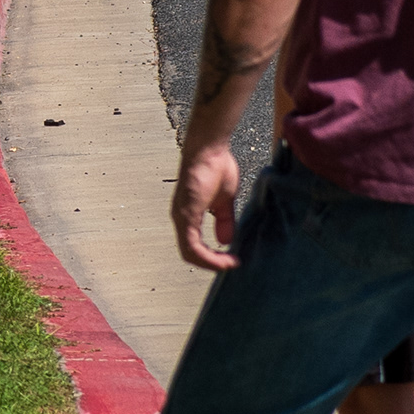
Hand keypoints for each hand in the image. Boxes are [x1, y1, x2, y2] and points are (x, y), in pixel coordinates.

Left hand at [173, 138, 243, 272]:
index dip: (212, 257)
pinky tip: (224, 256)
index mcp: (189, 216)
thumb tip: (225, 242)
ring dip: (211, 262)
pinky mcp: (186, 213)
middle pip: (190, 253)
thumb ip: (224, 221)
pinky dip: (208, 255)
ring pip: (189, 252)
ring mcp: (181, 216)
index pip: (195, 246)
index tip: (233, 259)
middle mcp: (180, 218)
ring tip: (229, 263)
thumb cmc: (216, 167)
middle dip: (212, 263)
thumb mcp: (224, 201)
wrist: (210, 149)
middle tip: (231, 265)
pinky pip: (192, 244)